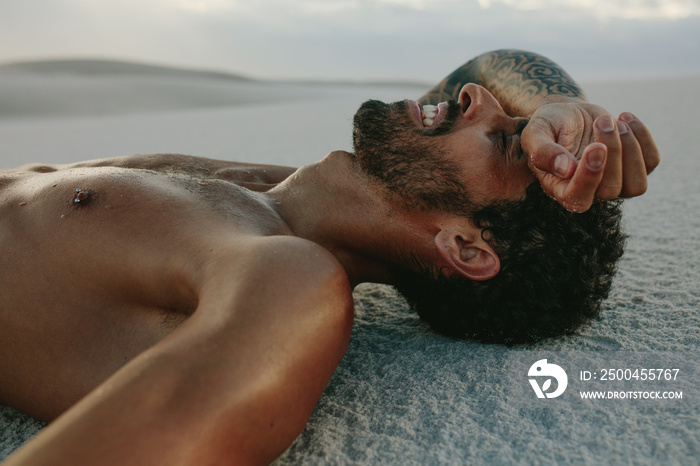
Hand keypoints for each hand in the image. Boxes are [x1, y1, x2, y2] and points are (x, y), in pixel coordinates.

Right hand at [521, 102, 659, 211]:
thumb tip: (565, 170)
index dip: (589, 178)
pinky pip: (651, 162)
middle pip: (611, 189)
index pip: (578, 199)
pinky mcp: (633, 168)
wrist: (569, 114)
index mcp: (561, 189)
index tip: (594, 147)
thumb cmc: (549, 125)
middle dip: (612, 151)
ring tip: (615, 122)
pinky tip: (625, 117)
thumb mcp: (535, 132)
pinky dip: (642, 136)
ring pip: (636, 185)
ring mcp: (615, 184)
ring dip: (631, 150)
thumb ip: (542, 151)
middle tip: (602, 121)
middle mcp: (589, 193)